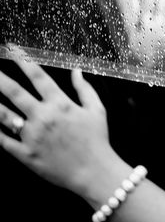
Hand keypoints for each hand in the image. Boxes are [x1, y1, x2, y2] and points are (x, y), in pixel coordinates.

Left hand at [0, 54, 113, 195]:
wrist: (94, 172)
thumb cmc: (97, 140)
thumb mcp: (96, 109)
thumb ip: (84, 88)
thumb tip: (76, 70)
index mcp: (60, 104)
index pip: (38, 76)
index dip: (23, 60)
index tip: (11, 49)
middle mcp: (44, 117)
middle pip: (15, 92)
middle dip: (1, 78)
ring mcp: (33, 136)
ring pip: (5, 116)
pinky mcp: (26, 155)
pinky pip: (4, 141)